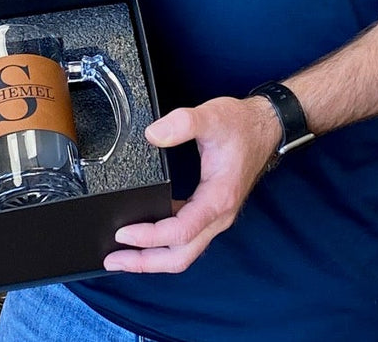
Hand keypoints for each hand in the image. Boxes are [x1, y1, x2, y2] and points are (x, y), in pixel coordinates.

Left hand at [104, 95, 280, 273]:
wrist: (264, 127)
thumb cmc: (241, 125)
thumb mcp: (211, 116)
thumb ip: (182, 123)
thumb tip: (153, 135)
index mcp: (218, 198)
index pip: (181, 231)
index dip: (150, 236)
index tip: (123, 232)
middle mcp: (218, 215)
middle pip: (181, 256)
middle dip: (145, 262)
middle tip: (113, 259)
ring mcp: (215, 216)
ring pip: (183, 251)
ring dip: (153, 257)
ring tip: (122, 255)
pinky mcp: (210, 211)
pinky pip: (186, 237)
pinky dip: (163, 243)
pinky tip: (145, 234)